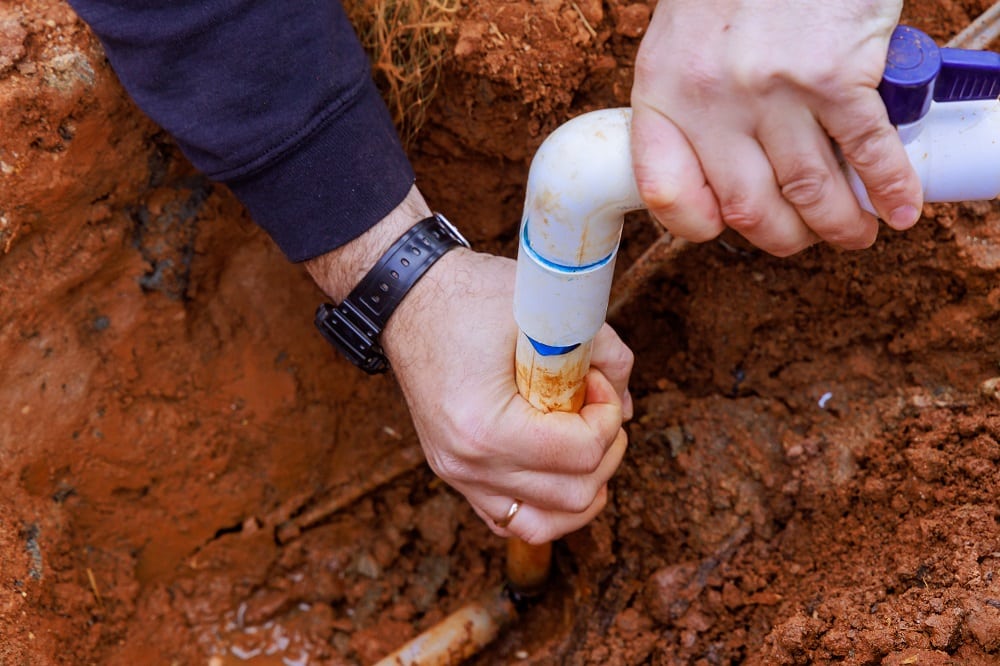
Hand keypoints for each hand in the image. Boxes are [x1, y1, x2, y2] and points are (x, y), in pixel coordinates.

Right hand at [383, 250, 632, 544]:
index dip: (607, 416)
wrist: (410, 302)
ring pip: (545, 524)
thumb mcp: (545, 313)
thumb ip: (603, 351)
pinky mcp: (456, 475)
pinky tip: (557, 467)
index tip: (596, 380)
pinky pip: (510, 520)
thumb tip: (626, 407)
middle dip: (603, 449)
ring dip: (582, 487)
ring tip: (584, 441)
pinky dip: (545, 503)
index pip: (581, 453)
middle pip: (573, 495)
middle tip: (594, 405)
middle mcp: (468, 464)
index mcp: (485, 426)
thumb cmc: (471, 298)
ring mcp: (458, 475)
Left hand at [630, 0, 922, 255]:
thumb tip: (718, 172)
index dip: (699, 226)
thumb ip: (690, 106)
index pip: (666, 192)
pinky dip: (891, 188)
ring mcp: (773, 90)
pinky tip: (901, 208)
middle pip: (748, 208)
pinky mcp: (835, 75)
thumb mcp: (683, 45)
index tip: (728, 228)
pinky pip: (867, 152)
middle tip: (810, 236)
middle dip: (786, 237)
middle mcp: (711, 99)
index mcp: (663, 93)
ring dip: (841, 224)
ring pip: (810, 192)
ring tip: (857, 230)